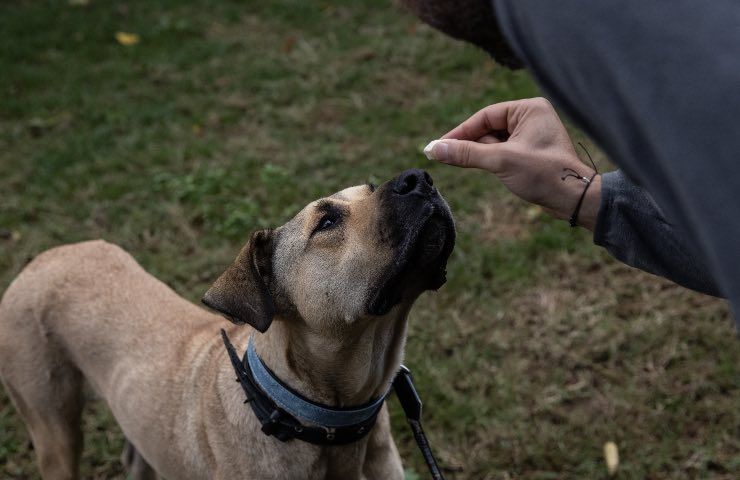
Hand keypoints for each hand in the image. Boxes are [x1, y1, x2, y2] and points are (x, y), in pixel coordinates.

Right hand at [425, 97, 600, 229]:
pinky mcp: (531, 152)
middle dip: (470, 144)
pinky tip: (482, 168)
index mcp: (529, 109)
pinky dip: (490, 160)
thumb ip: (467, 153)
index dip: (460, 132)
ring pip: (494, 142)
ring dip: (480, 154)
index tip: (438, 145)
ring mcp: (532, 135)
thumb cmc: (544, 174)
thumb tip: (434, 149)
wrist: (574, 198)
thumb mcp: (501, 161)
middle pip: (488, 128)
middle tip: (445, 157)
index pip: (486, 116)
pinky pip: (503, 151)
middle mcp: (532, 117)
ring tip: (465, 165)